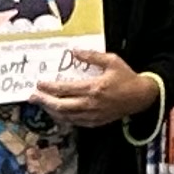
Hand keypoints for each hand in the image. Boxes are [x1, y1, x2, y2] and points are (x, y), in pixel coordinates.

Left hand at [32, 49, 155, 128]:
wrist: (141, 97)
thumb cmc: (127, 78)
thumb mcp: (112, 61)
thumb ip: (92, 56)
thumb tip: (74, 51)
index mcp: (94, 88)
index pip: (65, 89)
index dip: (49, 87)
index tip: (39, 83)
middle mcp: (90, 104)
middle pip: (60, 105)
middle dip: (44, 101)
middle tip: (33, 96)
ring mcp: (92, 115)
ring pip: (65, 116)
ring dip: (51, 110)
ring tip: (42, 104)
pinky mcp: (95, 122)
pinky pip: (74, 122)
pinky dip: (62, 118)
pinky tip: (58, 112)